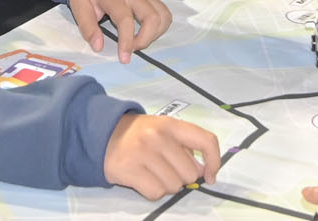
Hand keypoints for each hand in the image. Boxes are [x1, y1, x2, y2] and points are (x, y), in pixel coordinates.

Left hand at [68, 0, 171, 61]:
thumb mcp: (78, 3)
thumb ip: (87, 27)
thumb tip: (98, 47)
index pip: (126, 20)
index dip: (127, 41)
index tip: (124, 58)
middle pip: (153, 17)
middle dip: (146, 39)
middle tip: (131, 49)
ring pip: (163, 15)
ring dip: (155, 33)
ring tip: (139, 41)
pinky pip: (163, 11)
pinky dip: (160, 25)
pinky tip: (147, 32)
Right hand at [104, 113, 219, 198]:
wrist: (103, 134)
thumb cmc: (139, 135)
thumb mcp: (163, 131)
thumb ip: (185, 147)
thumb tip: (202, 171)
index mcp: (171, 124)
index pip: (206, 141)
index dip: (214, 161)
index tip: (210, 176)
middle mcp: (158, 136)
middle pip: (189, 173)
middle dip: (181, 177)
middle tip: (166, 169)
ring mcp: (142, 153)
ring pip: (173, 186)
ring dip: (166, 185)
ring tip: (152, 172)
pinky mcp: (128, 169)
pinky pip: (155, 193)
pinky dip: (152, 191)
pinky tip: (142, 179)